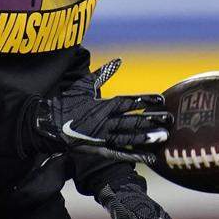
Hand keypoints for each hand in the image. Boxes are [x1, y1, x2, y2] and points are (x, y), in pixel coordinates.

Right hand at [34, 59, 170, 163]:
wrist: (48, 124)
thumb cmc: (66, 103)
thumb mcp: (84, 85)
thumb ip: (103, 74)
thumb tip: (118, 60)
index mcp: (102, 104)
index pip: (129, 101)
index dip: (146, 101)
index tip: (162, 100)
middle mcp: (104, 120)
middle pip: (133, 120)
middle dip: (152, 119)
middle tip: (170, 119)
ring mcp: (102, 136)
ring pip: (129, 137)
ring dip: (147, 137)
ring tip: (164, 137)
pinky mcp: (99, 149)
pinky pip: (120, 153)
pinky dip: (135, 156)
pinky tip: (150, 158)